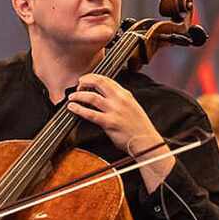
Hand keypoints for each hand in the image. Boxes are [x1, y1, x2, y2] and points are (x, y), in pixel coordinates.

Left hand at [67, 74, 171, 191]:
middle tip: (77, 86)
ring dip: (78, 95)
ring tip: (72, 97)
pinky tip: (73, 108)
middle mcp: (120, 100)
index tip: (85, 81)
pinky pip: (90, 114)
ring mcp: (115, 111)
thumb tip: (105, 96)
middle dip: (84, 81)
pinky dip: (79, 109)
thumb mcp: (132, 107)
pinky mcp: (110, 123)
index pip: (106, 79)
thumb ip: (119, 100)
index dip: (93, 77)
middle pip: (98, 82)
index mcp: (125, 94)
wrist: (146, 142)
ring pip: (92, 97)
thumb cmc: (139, 128)